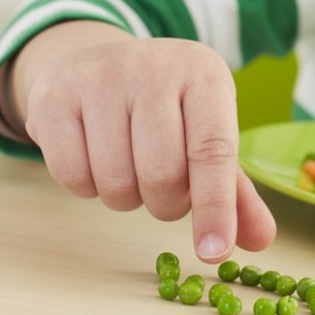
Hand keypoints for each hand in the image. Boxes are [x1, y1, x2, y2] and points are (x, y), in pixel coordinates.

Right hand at [21, 33, 275, 262]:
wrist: (97, 63)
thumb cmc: (165, 110)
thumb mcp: (206, 135)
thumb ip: (235, 192)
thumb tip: (259, 240)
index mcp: (204, 73)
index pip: (213, 150)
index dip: (215, 207)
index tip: (214, 252)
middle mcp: (154, 66)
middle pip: (162, 174)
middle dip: (165, 204)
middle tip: (163, 187)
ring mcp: (100, 76)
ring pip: (115, 180)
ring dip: (125, 197)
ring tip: (129, 166)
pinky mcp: (55, 94)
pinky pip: (72, 175)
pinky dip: (87, 186)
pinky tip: (94, 158)